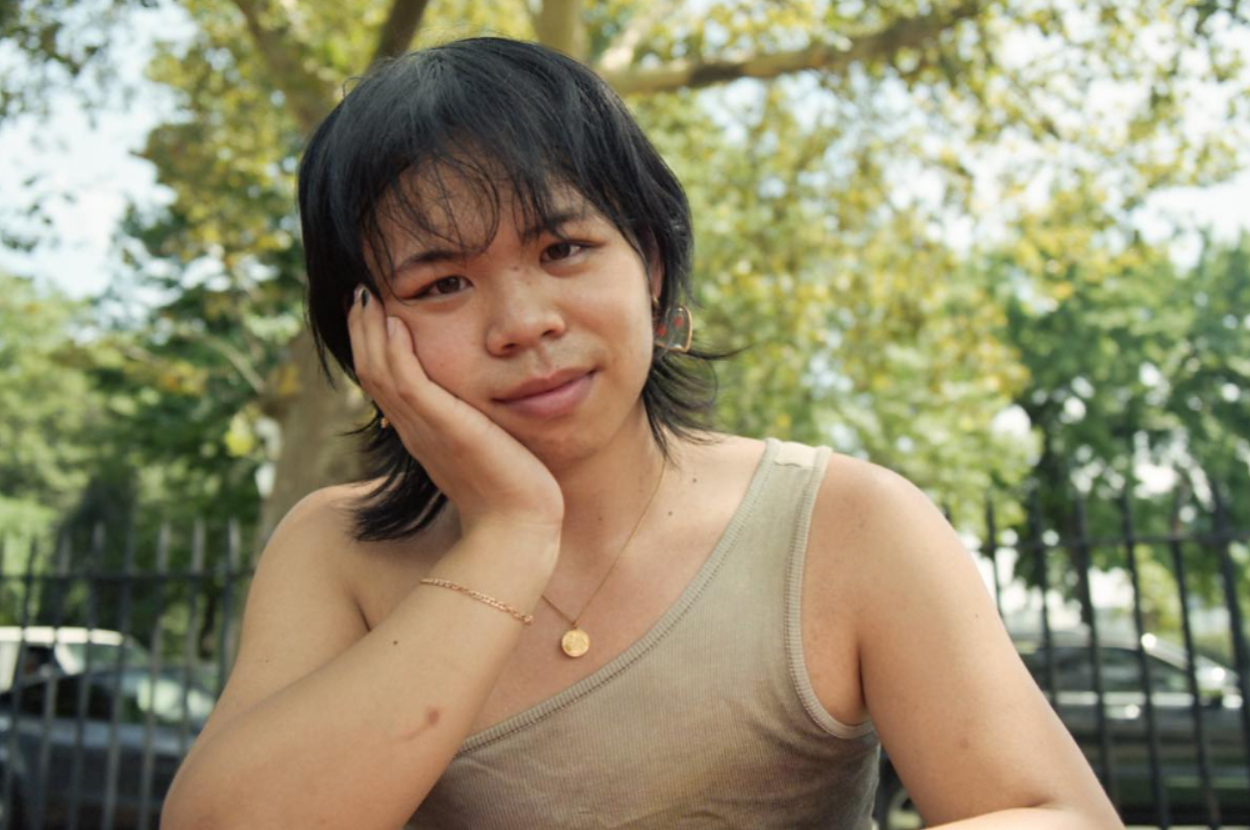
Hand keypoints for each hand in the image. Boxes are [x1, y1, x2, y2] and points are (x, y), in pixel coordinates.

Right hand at [346, 285, 563, 536]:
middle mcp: (414, 430)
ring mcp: (424, 429)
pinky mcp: (443, 427)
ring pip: (380, 372)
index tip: (373, 313)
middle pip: (372, 372)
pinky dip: (396, 350)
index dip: (374, 347)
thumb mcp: (487, 449)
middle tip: (357, 293)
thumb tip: (483, 407)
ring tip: (367, 296)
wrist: (516, 528)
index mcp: (421, 433)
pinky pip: (406, 382)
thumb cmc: (511, 493)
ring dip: (370, 331)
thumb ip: (475, 426)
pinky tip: (396, 321)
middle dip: (363, 330)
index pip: (386, 382)